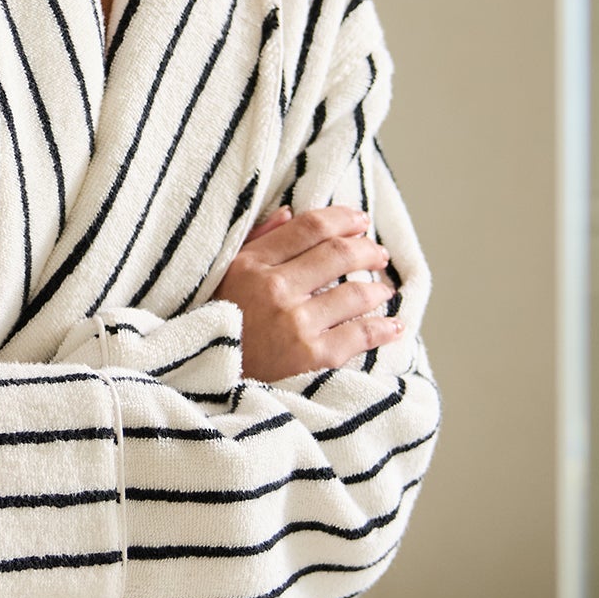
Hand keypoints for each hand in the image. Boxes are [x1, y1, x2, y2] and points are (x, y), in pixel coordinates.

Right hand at [218, 204, 400, 382]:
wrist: (205, 384)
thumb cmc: (213, 330)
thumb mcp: (221, 280)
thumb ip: (255, 243)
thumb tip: (289, 214)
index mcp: (250, 265)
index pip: (309, 228)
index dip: (343, 219)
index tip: (360, 222)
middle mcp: (274, 289)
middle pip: (338, 254)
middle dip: (367, 250)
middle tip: (379, 255)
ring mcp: (295, 324)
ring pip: (355, 294)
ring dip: (377, 289)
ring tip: (383, 291)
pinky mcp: (311, 357)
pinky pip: (360, 335)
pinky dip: (383, 329)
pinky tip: (393, 327)